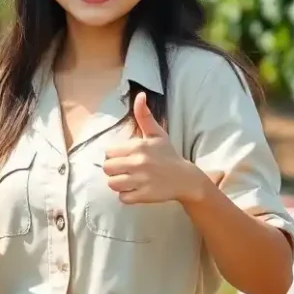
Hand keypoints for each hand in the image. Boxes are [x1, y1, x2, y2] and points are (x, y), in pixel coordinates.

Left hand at [102, 92, 223, 204]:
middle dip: (114, 170)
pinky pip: (122, 198)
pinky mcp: (144, 196)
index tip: (124, 158)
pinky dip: (126, 196)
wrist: (185, 178)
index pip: (108, 153)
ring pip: (112, 184)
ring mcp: (141, 180)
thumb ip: (144, 116)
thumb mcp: (157, 134)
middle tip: (125, 170)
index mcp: (138, 146)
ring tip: (129, 180)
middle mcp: (138, 163)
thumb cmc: (167, 154)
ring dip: (118, 183)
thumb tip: (140, 95)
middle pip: (107, 168)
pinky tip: (135, 190)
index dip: (114, 156)